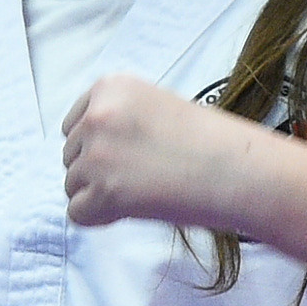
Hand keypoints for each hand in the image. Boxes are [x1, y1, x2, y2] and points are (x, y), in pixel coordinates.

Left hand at [60, 72, 266, 229]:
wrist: (236, 169)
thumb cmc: (207, 142)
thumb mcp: (155, 106)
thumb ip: (118, 119)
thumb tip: (91, 149)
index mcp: (110, 87)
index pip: (74, 123)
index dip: (97, 146)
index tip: (127, 156)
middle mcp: (96, 115)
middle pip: (70, 155)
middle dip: (97, 171)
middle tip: (140, 177)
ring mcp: (97, 153)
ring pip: (72, 184)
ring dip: (99, 195)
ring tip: (142, 191)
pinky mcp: (103, 191)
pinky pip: (78, 213)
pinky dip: (100, 218)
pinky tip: (133, 209)